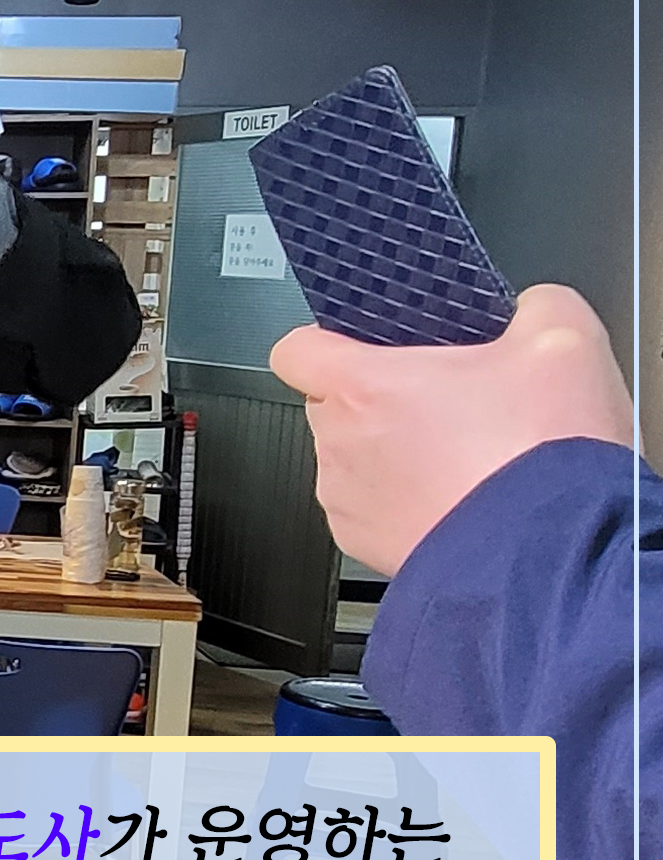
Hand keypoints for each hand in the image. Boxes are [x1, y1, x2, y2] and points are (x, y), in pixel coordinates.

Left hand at [269, 284, 635, 576]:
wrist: (551, 553)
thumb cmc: (540, 455)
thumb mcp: (564, 342)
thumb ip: (536, 306)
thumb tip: (532, 310)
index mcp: (360, 385)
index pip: (295, 348)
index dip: (327, 341)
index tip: (360, 345)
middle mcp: (338, 443)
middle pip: (334, 404)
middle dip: (381, 399)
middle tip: (446, 402)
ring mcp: (348, 501)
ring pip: (354, 460)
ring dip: (396, 455)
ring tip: (465, 456)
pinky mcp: (367, 546)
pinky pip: (372, 511)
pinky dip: (406, 504)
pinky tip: (460, 497)